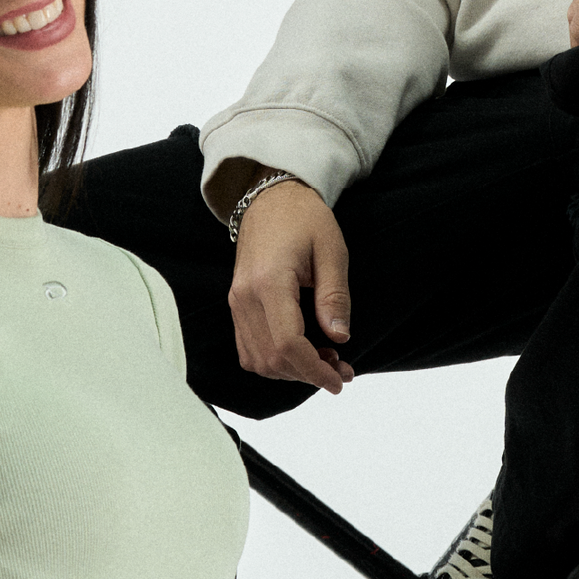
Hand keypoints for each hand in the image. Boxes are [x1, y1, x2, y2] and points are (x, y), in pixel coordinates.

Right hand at [228, 176, 356, 393]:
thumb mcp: (332, 250)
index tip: (340, 380)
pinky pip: (248, 349)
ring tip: (325, 360)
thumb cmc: (304, 219)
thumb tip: (340, 338)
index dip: (314, 370)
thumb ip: (335, 296)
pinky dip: (274, 361)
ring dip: (291, 371)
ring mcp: (236, 303)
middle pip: (271, 359)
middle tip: (342, 369)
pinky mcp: (236, 305)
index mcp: (269, 283)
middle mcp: (245, 297)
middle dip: (307, 374)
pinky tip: (302, 353)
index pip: (287, 344)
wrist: (271, 198)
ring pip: (257, 360)